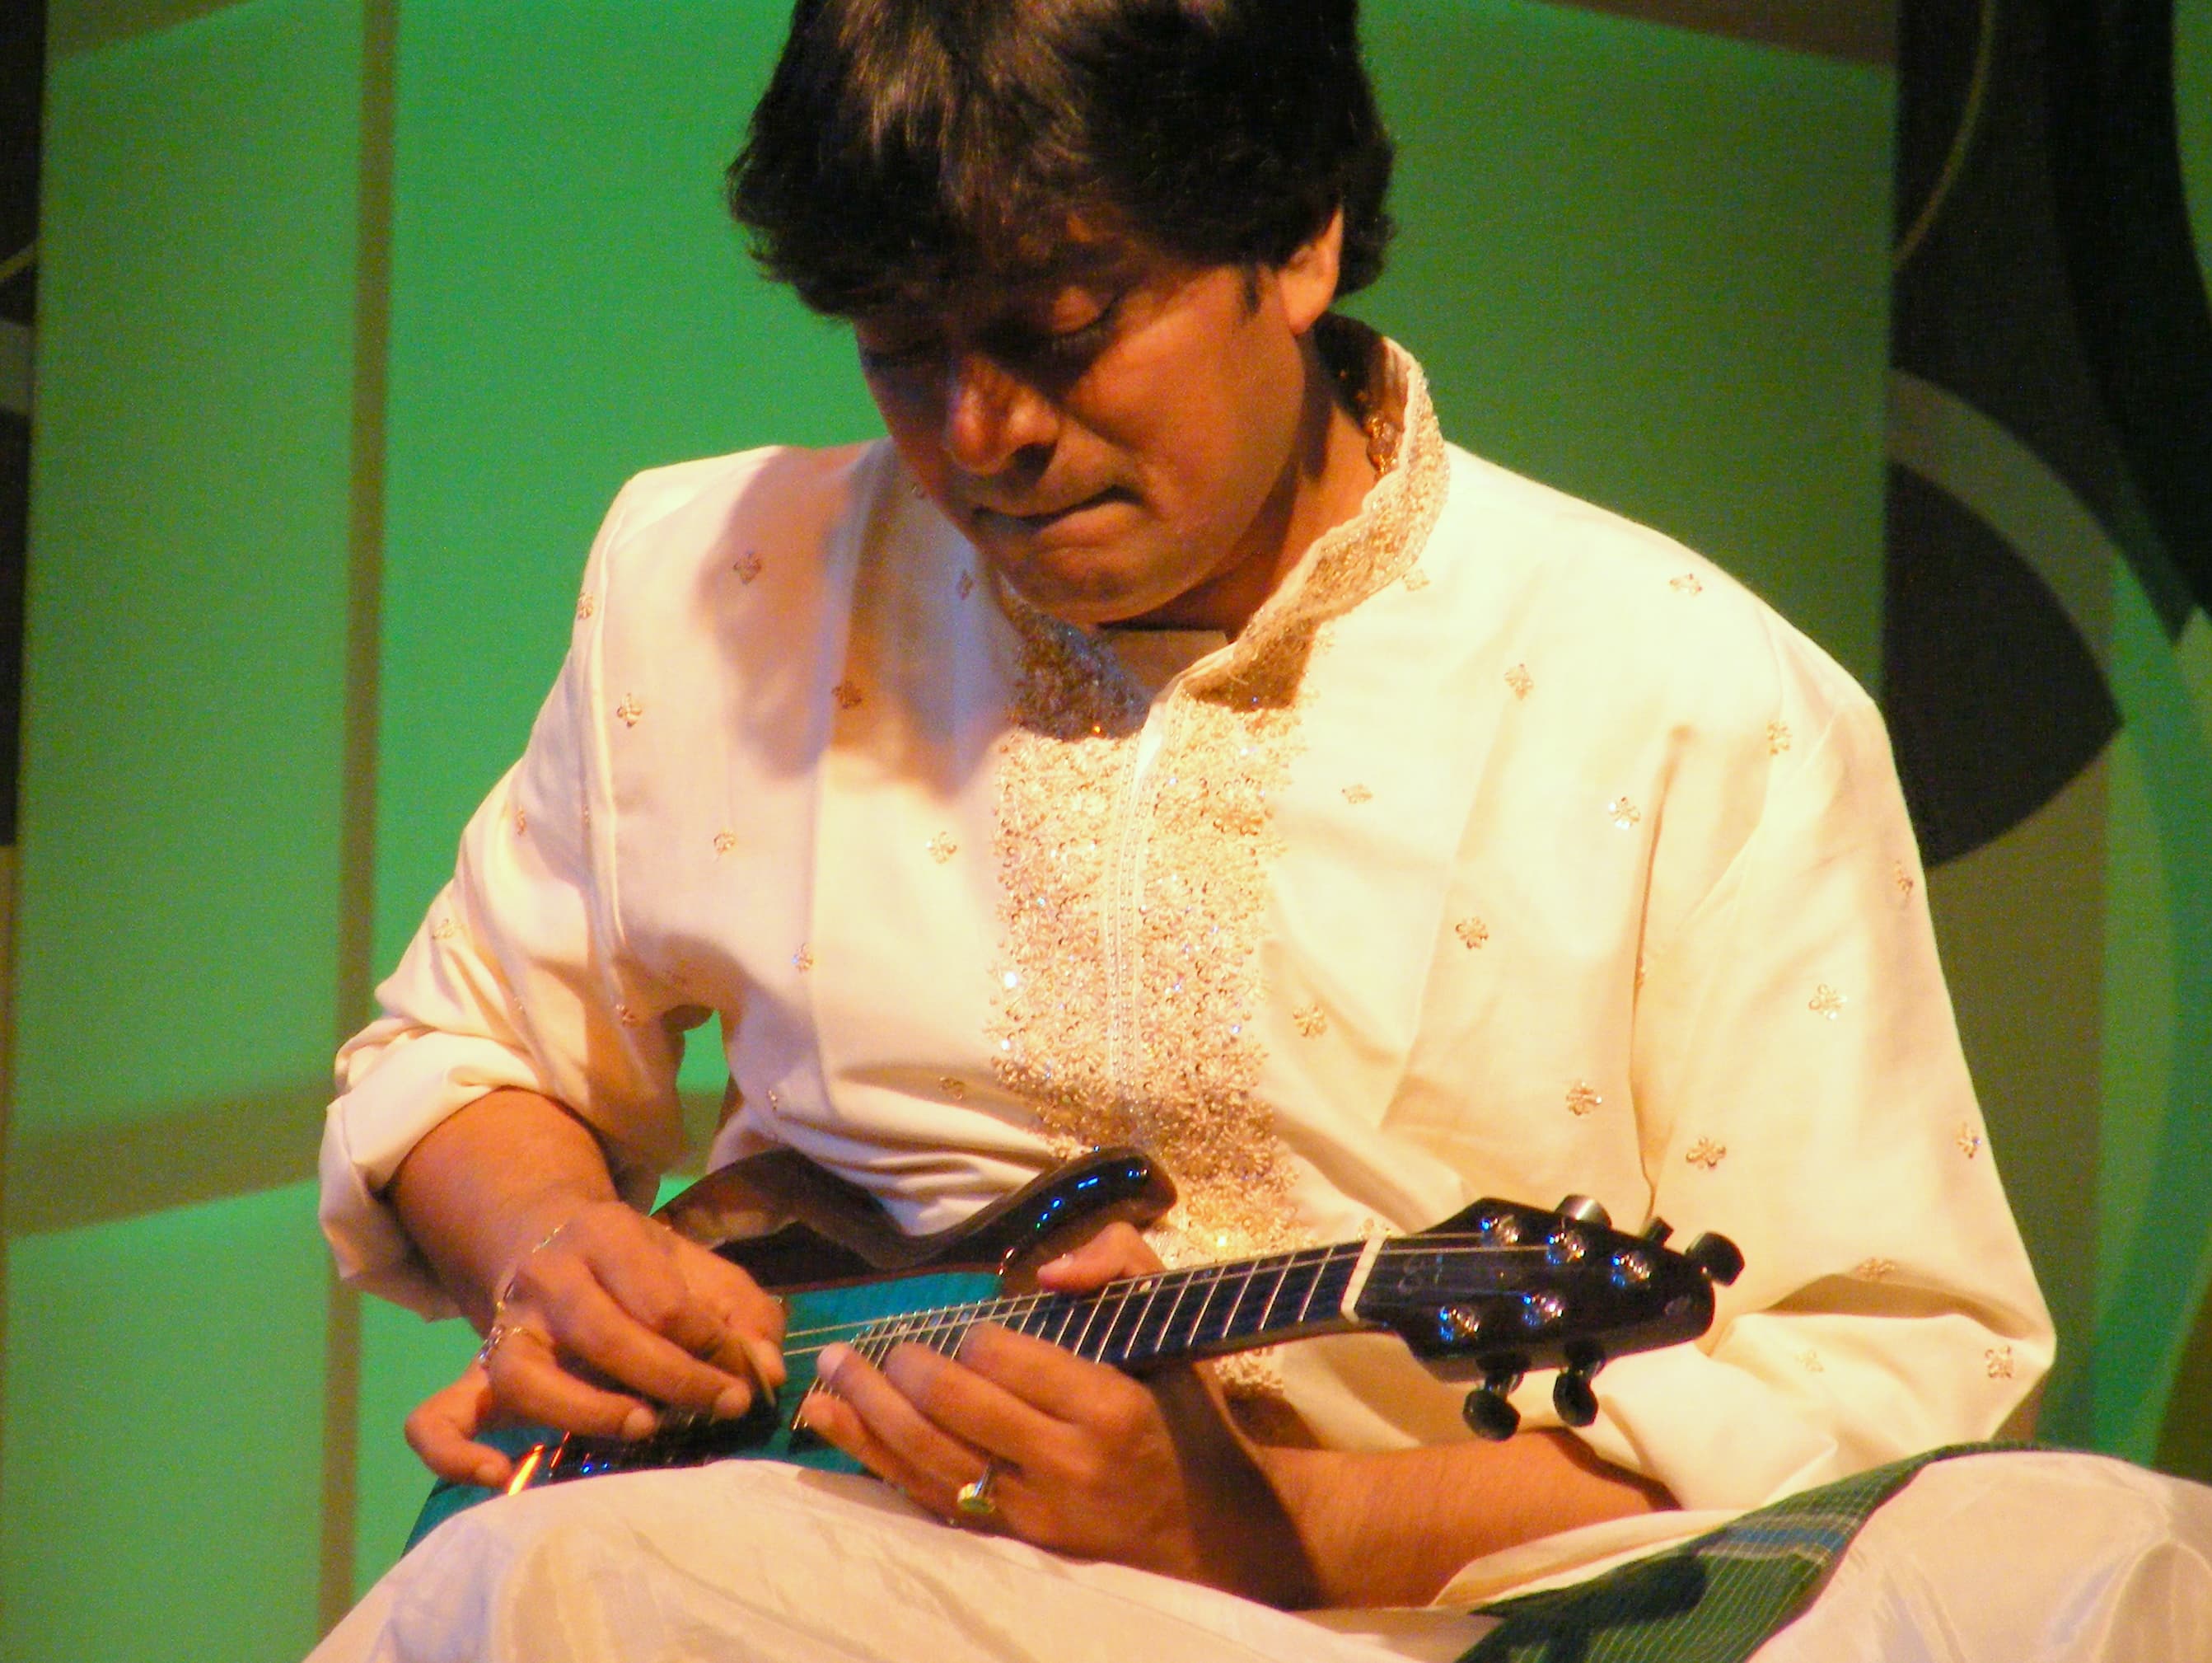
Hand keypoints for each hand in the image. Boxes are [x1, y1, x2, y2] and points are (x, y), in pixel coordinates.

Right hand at [385, 1091, 786, 1484]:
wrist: (548, 1237)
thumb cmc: (640, 1269)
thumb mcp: (699, 1269)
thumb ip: (743, 1314)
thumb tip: (766, 1372)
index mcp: (606, 1235)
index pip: (661, 1299)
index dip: (711, 1345)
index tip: (743, 1378)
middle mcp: (545, 1277)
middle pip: (602, 1333)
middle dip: (670, 1379)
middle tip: (717, 1407)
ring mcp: (502, 1328)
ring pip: (523, 1377)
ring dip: (585, 1411)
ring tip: (642, 1428)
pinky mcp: (471, 1375)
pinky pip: (437, 1418)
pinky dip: (455, 1455)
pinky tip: (501, 1478)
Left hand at [795, 1223, 1315, 1603]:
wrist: (1213, 1526)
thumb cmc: (1187, 1415)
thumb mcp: (1173, 1325)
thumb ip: (1120, 1264)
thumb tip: (1047, 1269)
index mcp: (1107, 1406)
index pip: (1006, 1360)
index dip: (970, 1339)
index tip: (963, 1329)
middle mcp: (1065, 1463)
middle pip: (955, 1411)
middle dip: (897, 1373)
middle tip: (862, 1346)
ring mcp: (1035, 1511)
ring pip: (930, 1459)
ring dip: (868, 1415)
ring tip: (827, 1375)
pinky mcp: (1014, 1541)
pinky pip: (932, 1498)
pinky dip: (877, 1461)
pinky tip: (835, 1429)